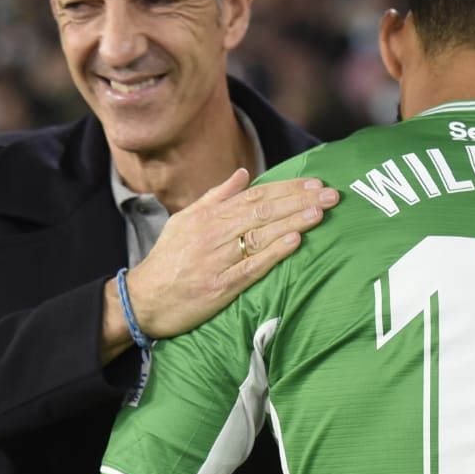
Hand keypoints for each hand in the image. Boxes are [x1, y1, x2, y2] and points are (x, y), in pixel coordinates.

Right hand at [103, 170, 338, 355]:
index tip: (315, 183)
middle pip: (264, 211)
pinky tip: (295, 242)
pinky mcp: (220, 286)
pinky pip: (252, 266)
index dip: (287, 188)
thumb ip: (216, 196)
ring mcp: (218, 259)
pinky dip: (274, 253)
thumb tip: (243, 174)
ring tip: (320, 212)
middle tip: (331, 194)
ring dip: (293, 222)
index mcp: (209, 215)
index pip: (256, 195)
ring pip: (261, 235)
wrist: (144, 299)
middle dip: (300, 200)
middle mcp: (214, 233)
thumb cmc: (168, 259)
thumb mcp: (185, 220)